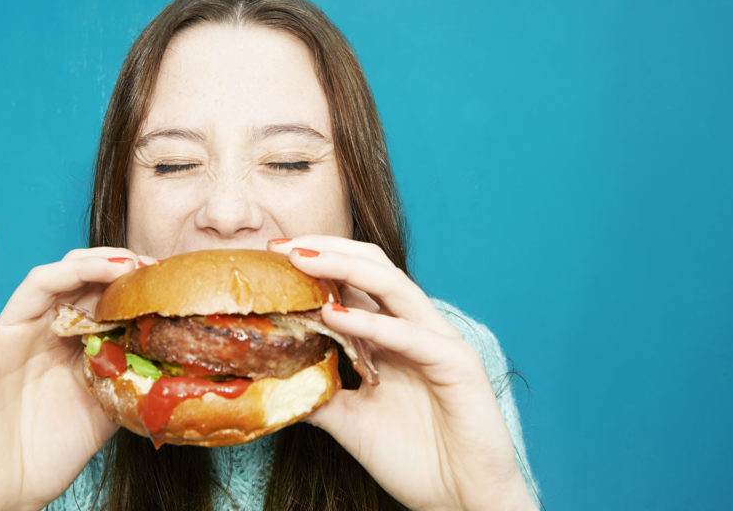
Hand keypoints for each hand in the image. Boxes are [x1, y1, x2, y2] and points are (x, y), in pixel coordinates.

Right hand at [0, 215, 145, 510]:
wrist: (11, 492)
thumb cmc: (53, 450)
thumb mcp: (107, 406)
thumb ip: (128, 374)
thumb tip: (173, 354)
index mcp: (71, 339)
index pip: (102, 293)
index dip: (131, 279)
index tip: (165, 275)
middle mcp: (41, 329)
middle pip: (77, 278)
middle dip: (115, 266)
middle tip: (148, 267)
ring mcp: (9, 335)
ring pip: (44, 282)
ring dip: (80, 266)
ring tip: (115, 264)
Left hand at [269, 237, 534, 510]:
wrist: (460, 501)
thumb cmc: (415, 459)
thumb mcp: (349, 421)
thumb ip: (319, 392)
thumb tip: (271, 378)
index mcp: (390, 335)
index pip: (353, 281)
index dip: (315, 264)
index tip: (271, 257)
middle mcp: (414, 328)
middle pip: (372, 267)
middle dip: (326, 250)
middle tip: (282, 246)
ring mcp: (437, 340)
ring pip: (392, 285)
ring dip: (345, 267)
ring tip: (303, 260)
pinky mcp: (457, 363)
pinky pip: (412, 335)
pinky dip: (373, 324)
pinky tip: (336, 316)